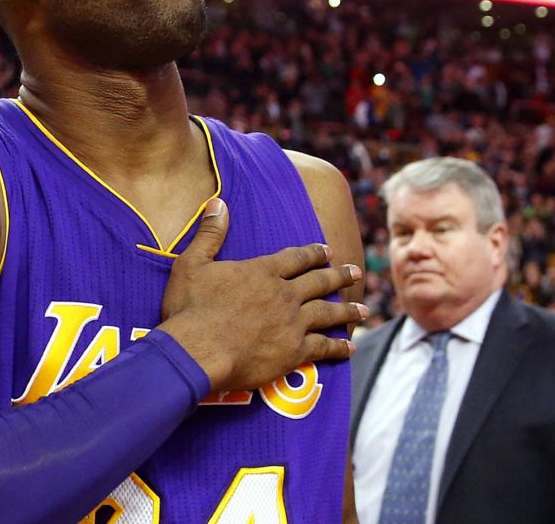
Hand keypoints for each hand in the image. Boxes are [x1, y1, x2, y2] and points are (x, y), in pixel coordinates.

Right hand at [158, 198, 365, 392]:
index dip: (313, 253)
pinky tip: (350, 348)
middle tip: (356, 272)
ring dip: (348, 311)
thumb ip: (209, 233)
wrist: (198, 350)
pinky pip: (324, 347)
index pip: (296, 258)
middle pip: (319, 282)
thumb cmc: (190, 308)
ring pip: (328, 313)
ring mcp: (293, 323)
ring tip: (364, 310)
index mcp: (263, 271)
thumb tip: (219, 202)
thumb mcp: (192, 264)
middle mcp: (284, 294)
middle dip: (339, 276)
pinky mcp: (294, 352)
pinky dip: (339, 347)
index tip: (327, 250)